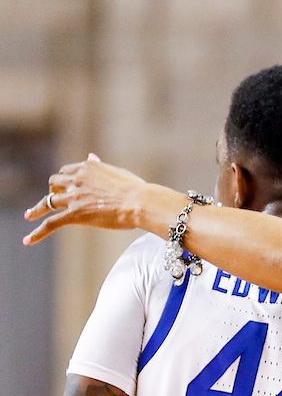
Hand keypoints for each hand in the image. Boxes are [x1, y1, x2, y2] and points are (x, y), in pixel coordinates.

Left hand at [23, 154, 145, 243]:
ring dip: (38, 208)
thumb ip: (100, 165)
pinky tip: (28, 240)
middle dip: (52, 191)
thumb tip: (91, 156)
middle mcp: (77, 179)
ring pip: (47, 201)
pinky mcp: (74, 215)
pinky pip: (50, 223)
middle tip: (53, 199)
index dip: (64, 179)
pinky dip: (37, 232)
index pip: (67, 171)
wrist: (139, 202)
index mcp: (87, 167)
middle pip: (54, 183)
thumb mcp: (116, 172)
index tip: (64, 186)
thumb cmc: (135, 189)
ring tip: (29, 215)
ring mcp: (74, 197)